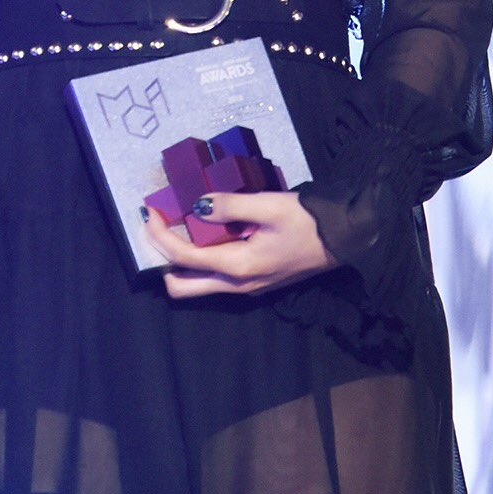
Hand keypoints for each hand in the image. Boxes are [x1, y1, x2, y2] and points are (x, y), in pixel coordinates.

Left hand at [143, 191, 333, 300]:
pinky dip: (200, 261)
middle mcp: (237, 285)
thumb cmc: (308, 222)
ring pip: (198, 285)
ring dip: (180, 262)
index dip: (159, 236)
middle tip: (159, 228)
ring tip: (178, 227)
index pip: (183, 258)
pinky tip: (206, 234)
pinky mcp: (255, 282)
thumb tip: (196, 206)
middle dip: (162, 260)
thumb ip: (230, 205)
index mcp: (238, 267)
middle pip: (182, 288)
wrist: (344, 240)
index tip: (148, 213)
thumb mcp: (269, 206)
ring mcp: (246, 288)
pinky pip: (215, 279)